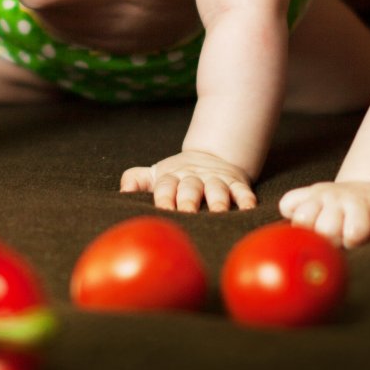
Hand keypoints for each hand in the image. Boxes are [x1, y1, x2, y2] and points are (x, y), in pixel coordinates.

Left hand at [120, 150, 255, 211]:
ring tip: (219, 212)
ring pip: (217, 188)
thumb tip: (121, 193)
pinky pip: (242, 190)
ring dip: (218, 199)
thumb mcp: (156, 175)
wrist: (211, 157)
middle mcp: (193, 177)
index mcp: (172, 177)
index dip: (164, 196)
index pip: (165, 185)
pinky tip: (248, 209)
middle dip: (188, 199)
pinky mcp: (235, 182)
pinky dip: (246, 198)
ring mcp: (215, 179)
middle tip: (187, 212)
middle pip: (190, 187)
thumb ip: (136, 180)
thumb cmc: (177, 176)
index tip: (163, 210)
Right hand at [278, 180, 369, 247]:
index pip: (354, 231)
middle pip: (326, 229)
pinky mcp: (303, 193)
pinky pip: (286, 204)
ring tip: (321, 236)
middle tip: (338, 243)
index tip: (356, 243)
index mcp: (360, 206)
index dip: (355, 243)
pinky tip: (307, 222)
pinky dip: (290, 215)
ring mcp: (317, 195)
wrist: (365, 188)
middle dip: (333, 242)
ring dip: (311, 232)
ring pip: (303, 218)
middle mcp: (336, 198)